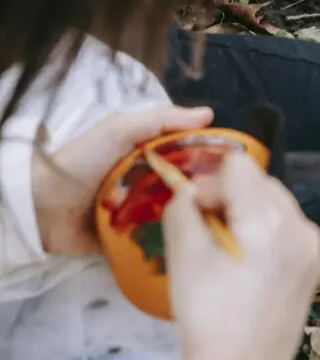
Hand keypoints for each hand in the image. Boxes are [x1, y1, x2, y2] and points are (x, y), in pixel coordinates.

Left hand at [32, 105, 213, 256]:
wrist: (43, 207)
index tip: (235, 166)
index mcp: (146, 154)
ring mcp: (140, 214)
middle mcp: (147, 182)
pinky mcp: (131, 241)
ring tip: (218, 224)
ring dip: (192, 219)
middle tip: (230, 201)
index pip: (186, 154)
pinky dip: (171, 242)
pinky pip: (157, 242)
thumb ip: (161, 119)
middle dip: (205, 193)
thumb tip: (208, 114)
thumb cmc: (82, 161)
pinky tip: (195, 244)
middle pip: (185, 187)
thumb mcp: (120, 129)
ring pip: (176, 215)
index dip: (208, 158)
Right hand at [163, 151, 319, 359]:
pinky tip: (246, 265)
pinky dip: (265, 233)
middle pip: (260, 181)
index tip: (196, 216)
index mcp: (269, 221)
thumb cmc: (207, 316)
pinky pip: (287, 228)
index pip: (238, 166)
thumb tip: (189, 191)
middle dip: (230, 197)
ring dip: (248, 213)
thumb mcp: (184, 257)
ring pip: (275, 203)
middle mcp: (300, 226)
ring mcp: (312, 247)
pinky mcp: (314, 266)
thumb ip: (182, 209)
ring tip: (226, 253)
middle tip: (207, 234)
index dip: (209, 185)